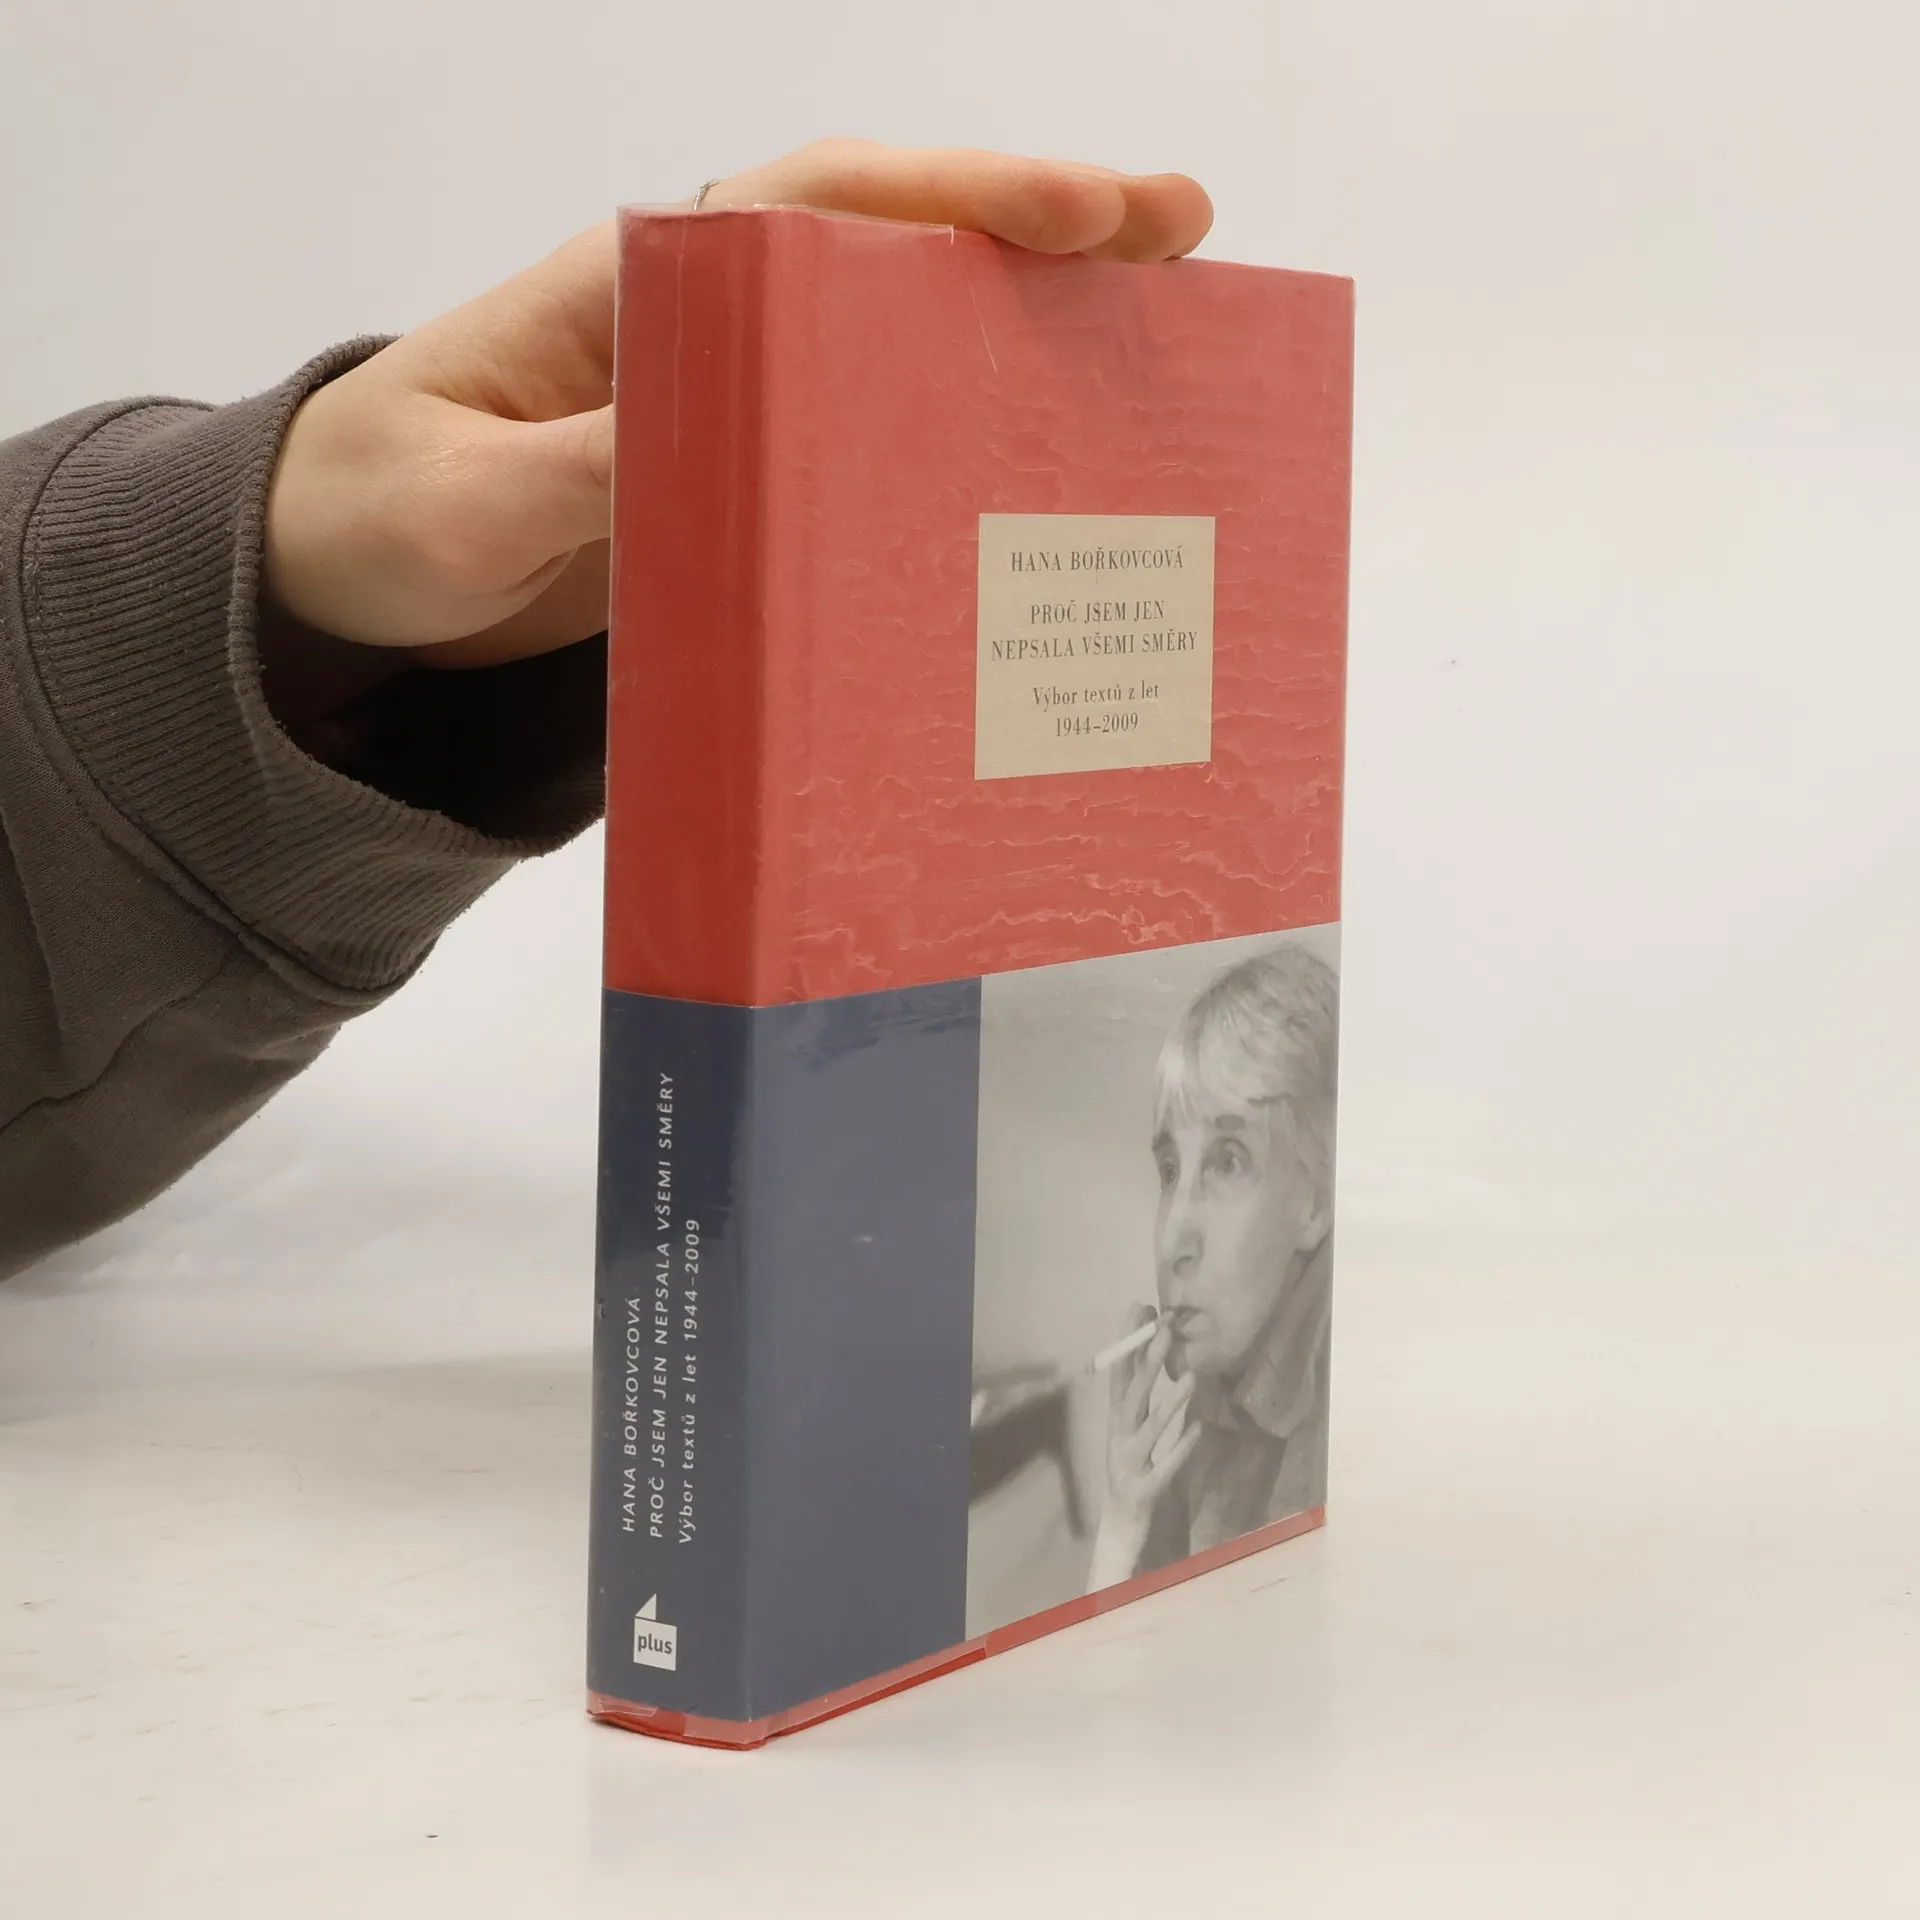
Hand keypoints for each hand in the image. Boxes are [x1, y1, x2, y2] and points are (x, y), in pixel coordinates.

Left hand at [262, 139, 1213, 671]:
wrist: (345, 582)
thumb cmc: (378, 513)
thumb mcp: (461, 502)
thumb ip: (572, 472)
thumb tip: (692, 443)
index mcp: (640, 288)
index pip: (818, 207)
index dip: (953, 198)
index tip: (1078, 210)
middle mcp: (710, 323)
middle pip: (898, 248)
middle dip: (1041, 236)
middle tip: (1184, 242)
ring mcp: (740, 405)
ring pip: (907, 337)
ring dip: (1030, 334)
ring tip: (1163, 346)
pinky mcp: (750, 484)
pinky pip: (876, 444)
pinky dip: (966, 440)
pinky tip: (1048, 475)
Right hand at [1086, 1305, 1200, 1589]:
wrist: (1121, 1531)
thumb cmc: (1134, 1476)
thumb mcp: (1135, 1436)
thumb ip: (1144, 1403)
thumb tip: (1156, 1360)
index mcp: (1117, 1423)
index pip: (1120, 1374)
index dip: (1128, 1342)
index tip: (1139, 1308)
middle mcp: (1119, 1439)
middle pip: (1133, 1395)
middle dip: (1148, 1360)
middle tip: (1165, 1329)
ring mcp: (1129, 1465)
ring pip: (1149, 1428)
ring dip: (1169, 1401)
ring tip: (1191, 1376)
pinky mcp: (1145, 1491)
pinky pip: (1165, 1467)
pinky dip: (1180, 1448)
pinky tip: (1198, 1430)